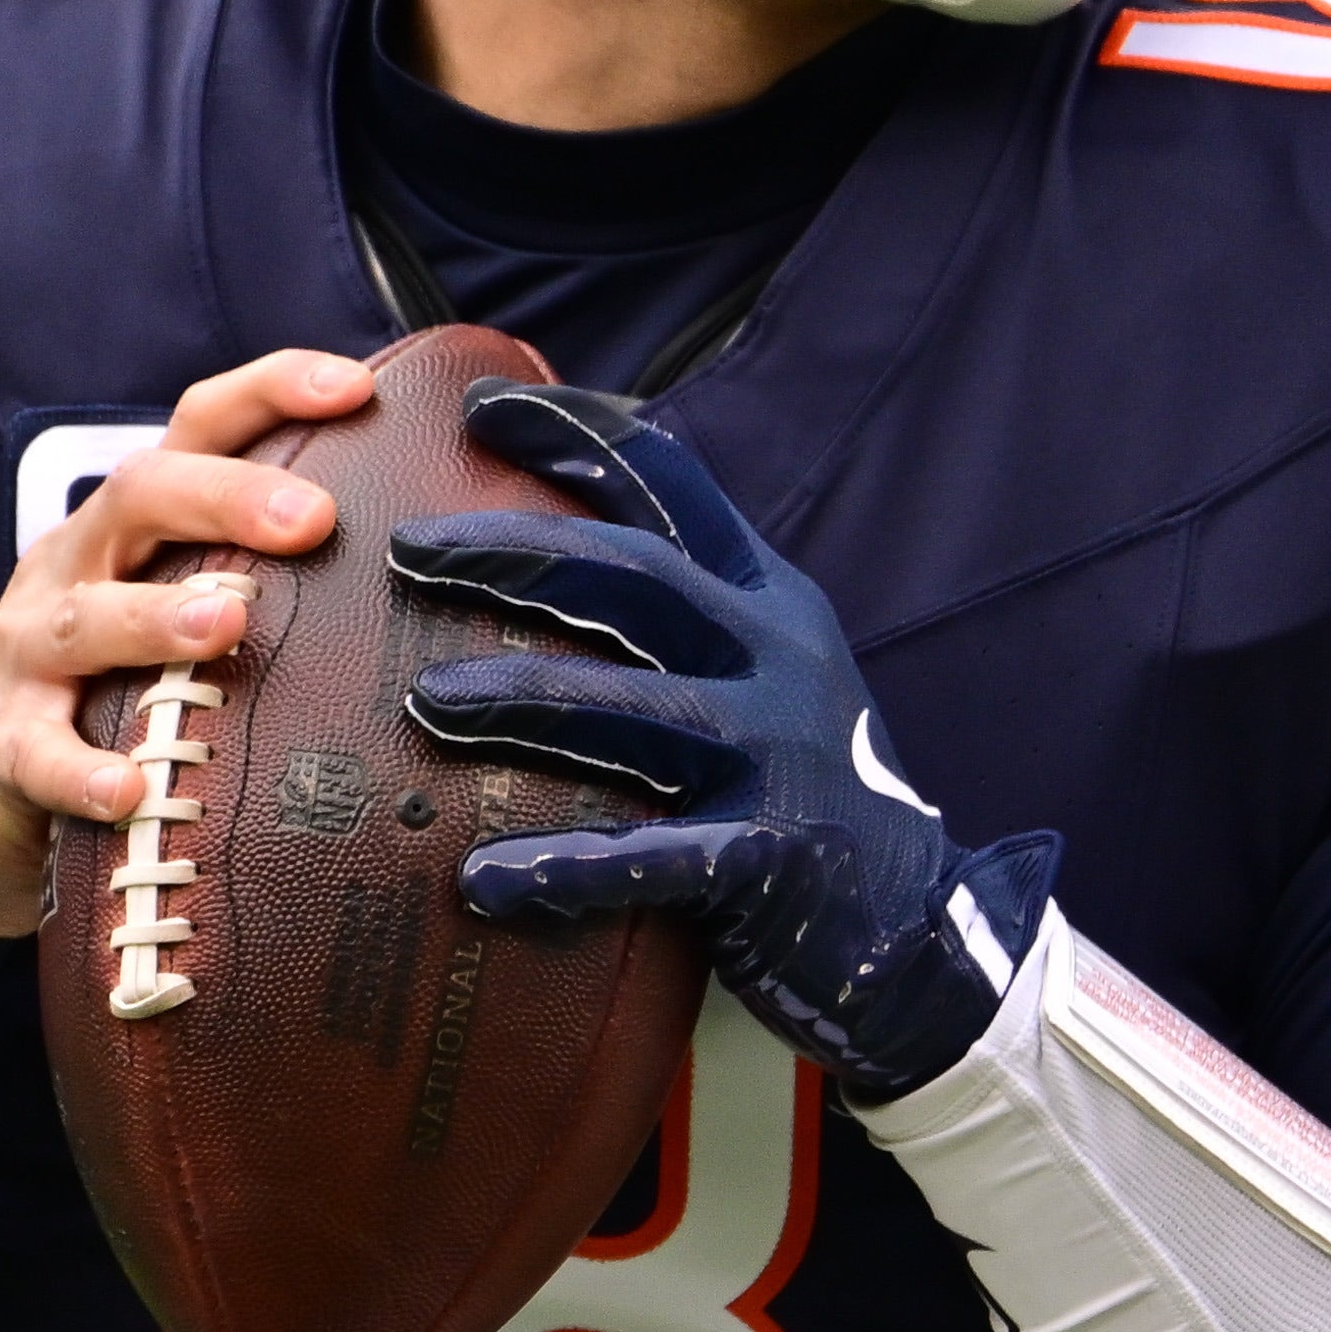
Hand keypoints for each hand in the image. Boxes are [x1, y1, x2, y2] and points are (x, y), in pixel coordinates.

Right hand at [0, 349, 372, 947]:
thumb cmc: (107, 698)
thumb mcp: (178, 623)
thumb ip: (269, 587)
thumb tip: (429, 571)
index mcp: (133, 529)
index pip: (198, 428)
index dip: (269, 393)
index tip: (355, 387)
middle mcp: (75, 567)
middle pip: (140, 498)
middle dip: (225, 497)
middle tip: (311, 519)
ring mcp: (24, 654)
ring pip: (82, 618)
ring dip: (155, 618)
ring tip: (225, 627)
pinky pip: (34, 753)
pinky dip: (78, 769)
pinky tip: (128, 788)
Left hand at [389, 381, 1053, 1098]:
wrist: (919, 929)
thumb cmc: (806, 796)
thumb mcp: (770, 674)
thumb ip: (687, 613)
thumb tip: (549, 549)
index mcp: (769, 603)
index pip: (673, 485)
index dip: (577, 434)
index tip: (480, 402)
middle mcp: (777, 659)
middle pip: (635, 575)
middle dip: (516, 551)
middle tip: (411, 548)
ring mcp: (779, 756)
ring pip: (633, 706)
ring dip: (522, 697)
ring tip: (426, 698)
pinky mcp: (772, 858)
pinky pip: (651, 857)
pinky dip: (563, 868)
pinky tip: (482, 880)